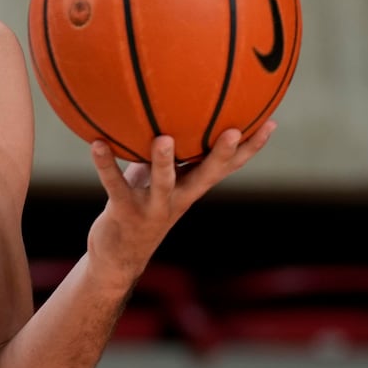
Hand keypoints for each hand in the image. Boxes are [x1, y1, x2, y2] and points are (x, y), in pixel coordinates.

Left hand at [84, 122, 276, 285]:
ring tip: (163, 139)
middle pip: (208, 175)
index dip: (250, 148)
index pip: (228, 167)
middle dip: (223, 154)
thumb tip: (168, 111)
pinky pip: (114, 185)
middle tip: (234, 130)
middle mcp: (179, 198)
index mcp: (191, 187)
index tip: (271, 122)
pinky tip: (96, 143)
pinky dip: (105, 165)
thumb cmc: (141, 204)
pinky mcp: (125, 213)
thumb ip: (167, 151)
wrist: (119, 256)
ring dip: (163, 162)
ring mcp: (154, 208)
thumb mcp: (158, 177)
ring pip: (163, 183)